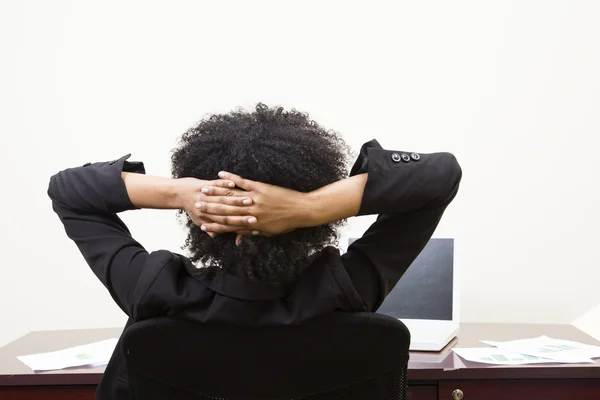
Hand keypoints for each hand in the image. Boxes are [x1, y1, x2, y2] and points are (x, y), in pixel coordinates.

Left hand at [175, 177, 258, 237]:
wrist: (176, 193)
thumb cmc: (190, 208)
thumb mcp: (199, 220)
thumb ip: (211, 228)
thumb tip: (216, 236)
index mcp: (207, 217)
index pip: (226, 222)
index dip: (240, 223)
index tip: (253, 224)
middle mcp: (206, 207)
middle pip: (227, 210)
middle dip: (242, 211)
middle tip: (255, 212)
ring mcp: (205, 196)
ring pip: (222, 197)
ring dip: (236, 197)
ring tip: (249, 198)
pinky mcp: (204, 185)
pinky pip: (216, 183)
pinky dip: (224, 183)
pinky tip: (233, 183)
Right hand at [196, 171, 310, 236]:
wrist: (302, 210)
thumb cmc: (286, 223)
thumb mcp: (268, 232)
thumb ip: (251, 233)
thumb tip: (238, 239)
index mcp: (252, 224)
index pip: (229, 226)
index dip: (214, 225)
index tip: (202, 225)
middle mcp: (250, 212)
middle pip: (226, 211)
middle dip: (210, 208)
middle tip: (196, 205)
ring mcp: (255, 199)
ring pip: (231, 196)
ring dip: (216, 192)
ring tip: (203, 189)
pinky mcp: (260, 188)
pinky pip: (243, 182)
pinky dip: (231, 178)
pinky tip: (221, 174)